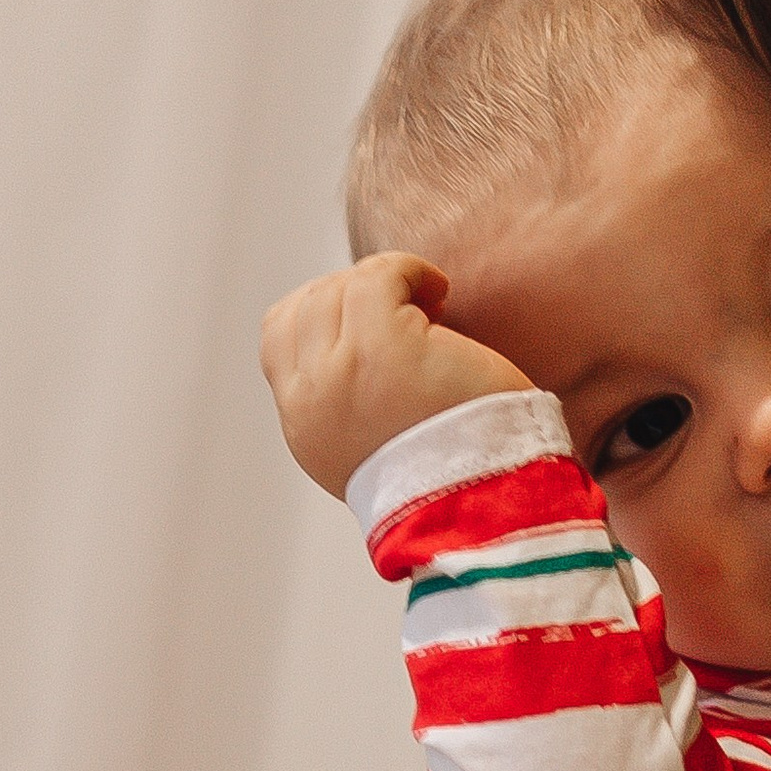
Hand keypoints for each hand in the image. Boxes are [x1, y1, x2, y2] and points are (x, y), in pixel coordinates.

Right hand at [260, 254, 530, 495]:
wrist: (491, 500)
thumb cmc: (464, 468)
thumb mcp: (384, 447)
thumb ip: (354, 405)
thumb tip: (356, 350)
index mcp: (309, 430)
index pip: (279, 337)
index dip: (324, 308)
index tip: (377, 312)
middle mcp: (311, 403)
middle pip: (306, 306)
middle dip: (355, 291)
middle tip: (411, 305)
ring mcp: (340, 374)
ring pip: (336, 289)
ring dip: (385, 281)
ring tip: (431, 303)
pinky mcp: (384, 349)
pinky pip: (377, 277)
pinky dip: (409, 271)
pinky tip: (440, 291)